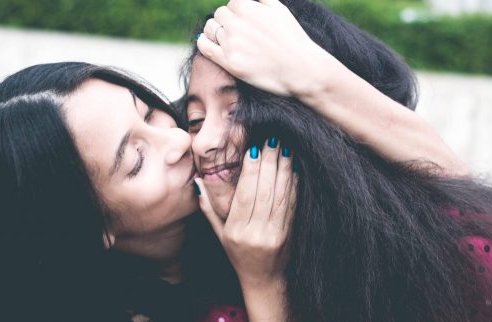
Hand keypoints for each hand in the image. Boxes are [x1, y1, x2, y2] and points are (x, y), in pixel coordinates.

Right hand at [194, 137, 296, 286]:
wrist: (264, 280)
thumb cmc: (238, 255)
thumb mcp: (220, 235)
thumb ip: (208, 209)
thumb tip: (198, 183)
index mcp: (236, 231)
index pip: (244, 195)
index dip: (250, 170)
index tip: (254, 148)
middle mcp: (255, 232)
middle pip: (264, 192)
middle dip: (269, 163)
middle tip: (272, 140)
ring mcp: (275, 234)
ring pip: (280, 196)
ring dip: (284, 169)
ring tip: (285, 148)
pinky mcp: (289, 234)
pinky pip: (291, 205)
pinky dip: (293, 185)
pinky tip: (293, 169)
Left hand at [197, 0, 328, 96]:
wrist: (300, 68)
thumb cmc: (292, 37)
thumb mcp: (278, 8)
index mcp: (246, 7)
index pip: (231, 4)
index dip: (237, 12)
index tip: (246, 22)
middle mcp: (235, 23)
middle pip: (219, 15)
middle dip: (227, 22)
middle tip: (240, 33)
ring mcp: (231, 43)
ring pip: (210, 29)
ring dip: (217, 31)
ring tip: (228, 39)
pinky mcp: (229, 62)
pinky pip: (205, 47)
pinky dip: (203, 42)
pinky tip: (208, 42)